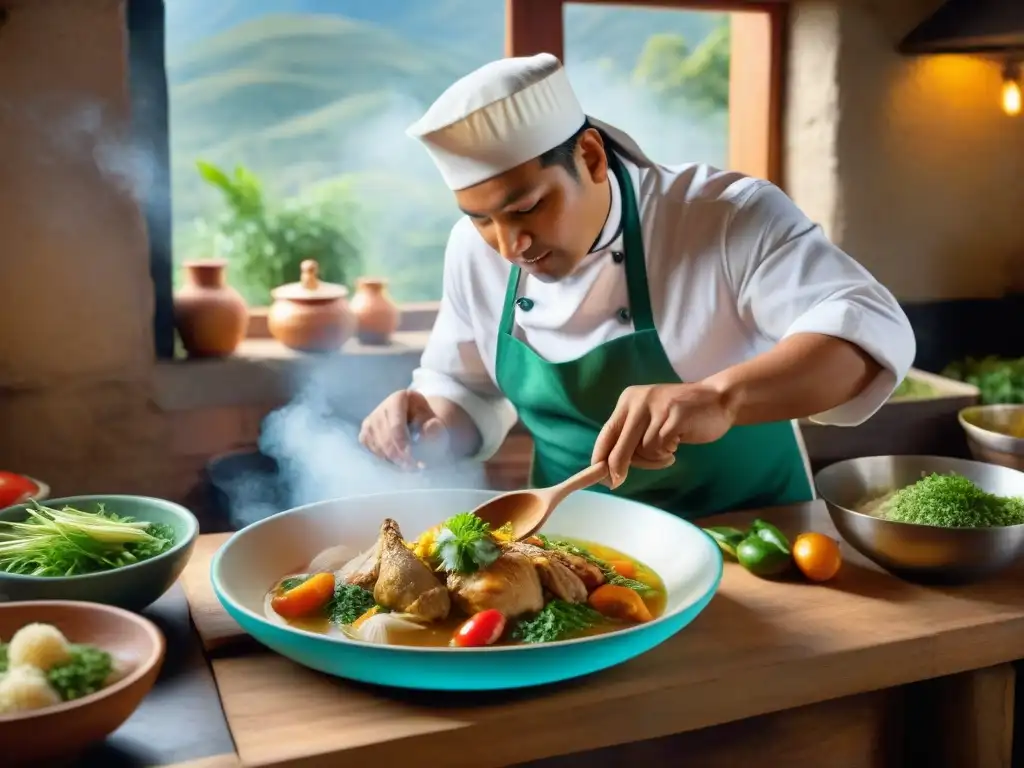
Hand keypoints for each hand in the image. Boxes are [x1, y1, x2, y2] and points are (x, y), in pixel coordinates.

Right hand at [359, 390, 447, 468]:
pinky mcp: (366, 432)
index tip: (411, 456)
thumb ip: (436, 428)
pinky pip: (371, 448)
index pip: (396, 423)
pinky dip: (382, 457)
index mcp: (399, 398)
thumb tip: (427, 431)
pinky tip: (396, 459)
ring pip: (377, 444)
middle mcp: (381, 407)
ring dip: (392, 458)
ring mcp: (371, 420)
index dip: (402, 442)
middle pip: (385, 436)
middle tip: (412, 466)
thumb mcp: (440, 422)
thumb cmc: (431, 422)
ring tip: (408, 465)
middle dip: (398, 454)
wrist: (421, 422)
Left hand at [591, 383, 735, 487]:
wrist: (719, 398)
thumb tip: (610, 467)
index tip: (597, 475)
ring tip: (668, 450)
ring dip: (653, 459)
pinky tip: (677, 445)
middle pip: (619, 446)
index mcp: (628, 400)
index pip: (607, 432)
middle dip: (617, 468)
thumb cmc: (681, 415)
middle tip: (616, 482)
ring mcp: (656, 408)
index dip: (599, 456)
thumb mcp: (650, 418)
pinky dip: (666, 454)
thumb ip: (632, 435)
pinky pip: (659, 448)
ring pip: (641, 451)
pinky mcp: (674, 417)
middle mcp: (638, 401)